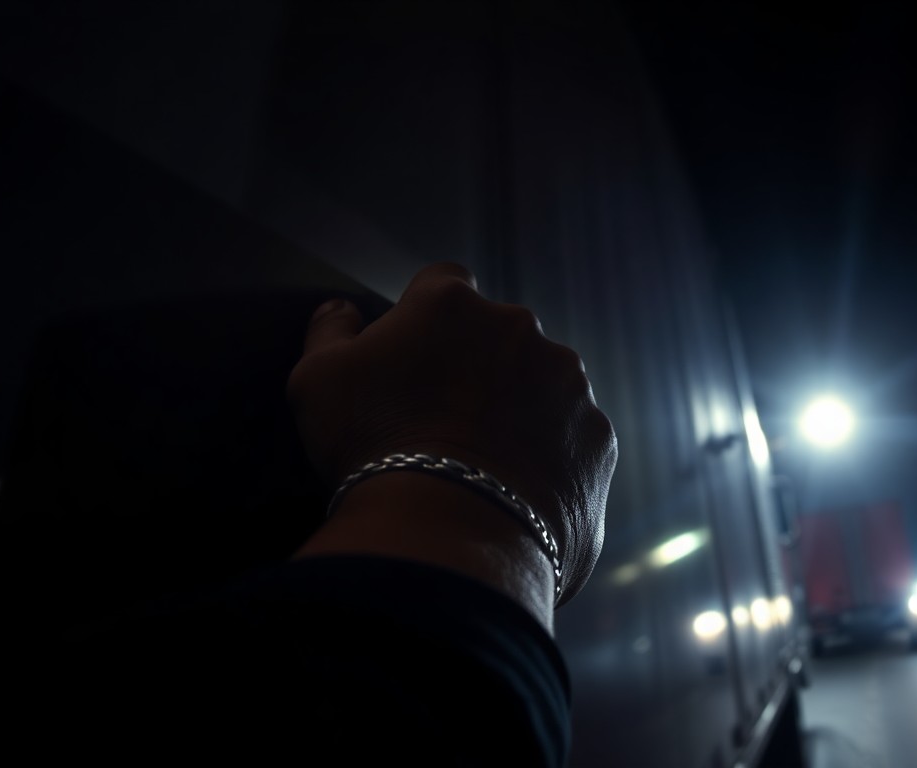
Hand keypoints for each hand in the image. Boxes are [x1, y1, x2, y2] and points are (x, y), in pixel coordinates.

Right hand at [287, 262, 615, 602]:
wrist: (450, 536)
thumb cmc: (371, 450)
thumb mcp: (317, 382)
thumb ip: (330, 331)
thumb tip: (341, 308)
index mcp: (452, 304)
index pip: (443, 283)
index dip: (428, 319)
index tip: (416, 359)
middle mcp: (521, 329)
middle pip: (500, 335)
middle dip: (480, 365)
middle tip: (444, 421)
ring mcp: (569, 384)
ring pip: (545, 384)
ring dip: (521, 408)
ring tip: (484, 464)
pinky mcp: (599, 438)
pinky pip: (575, 438)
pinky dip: (552, 457)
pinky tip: (518, 492)